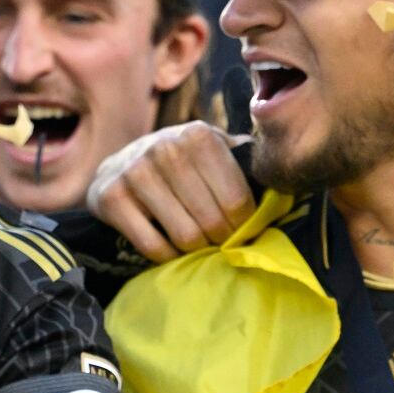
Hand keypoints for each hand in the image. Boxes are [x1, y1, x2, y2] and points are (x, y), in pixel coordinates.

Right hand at [87, 122, 253, 263]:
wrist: (118, 166)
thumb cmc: (178, 164)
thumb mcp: (209, 150)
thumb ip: (243, 161)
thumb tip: (282, 189)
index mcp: (198, 136)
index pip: (237, 200)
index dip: (245, 225)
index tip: (242, 231)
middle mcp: (165, 148)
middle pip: (212, 220)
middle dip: (221, 239)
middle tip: (219, 242)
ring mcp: (135, 172)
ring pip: (185, 235)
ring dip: (195, 248)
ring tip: (197, 243)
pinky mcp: (111, 198)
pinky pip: (153, 246)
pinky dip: (167, 256)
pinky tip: (170, 248)